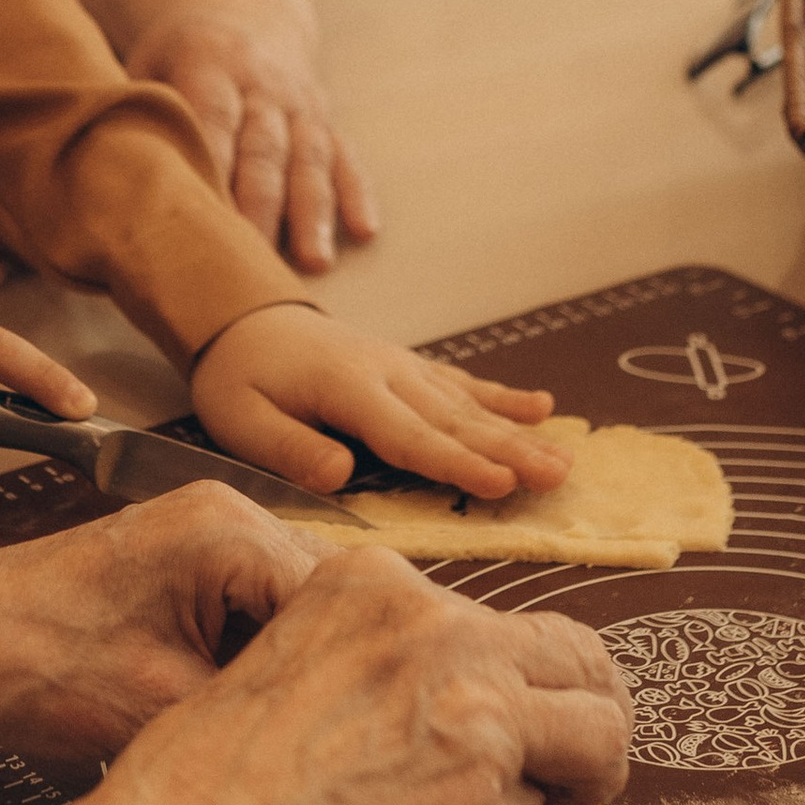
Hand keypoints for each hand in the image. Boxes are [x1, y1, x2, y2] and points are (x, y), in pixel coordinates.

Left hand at [0, 484, 325, 764]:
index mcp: (229, 530)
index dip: (350, 678)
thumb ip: (258, 711)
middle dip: (321, 671)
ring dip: (283, 669)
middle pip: (322, 601)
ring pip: (286, 612)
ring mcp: (202, 534)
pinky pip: (246, 612)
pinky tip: (234, 711)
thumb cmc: (23, 664)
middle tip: (323, 743)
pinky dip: (247, 661)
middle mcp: (225, 514)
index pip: (346, 603)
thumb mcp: (163, 708)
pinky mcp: (181, 563)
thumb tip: (326, 742)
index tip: (355, 736)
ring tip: (275, 733)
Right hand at [28, 551, 631, 804]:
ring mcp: (469, 702)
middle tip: (571, 768)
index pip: (500, 618)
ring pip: (600, 733)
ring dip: (579, 784)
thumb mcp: (291, 660)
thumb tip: (471, 697)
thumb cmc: (213, 778)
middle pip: (580, 656)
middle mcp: (433, 624)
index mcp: (376, 583)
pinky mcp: (481, 785)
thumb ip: (383, 659)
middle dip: (587, 718)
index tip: (510, 719)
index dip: (521, 679)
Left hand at [127, 8, 378, 277]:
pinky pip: (346, 157)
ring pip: (309, 159)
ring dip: (313, 212)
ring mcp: (299, 104)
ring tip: (315, 261)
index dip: (212, 164)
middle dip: (261, 205)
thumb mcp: (146, 59)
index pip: (211, 119)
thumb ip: (132, 110)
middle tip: (256, 257)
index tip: (205, 215)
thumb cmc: (176, 55)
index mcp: (208, 63)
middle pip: (263, 150)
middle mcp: (262, 84)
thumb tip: (97, 174)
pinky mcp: (325, 120)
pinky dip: (356, 194)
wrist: (242, 7)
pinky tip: (365, 231)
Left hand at [189, 303, 569, 503]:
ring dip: (519, 432)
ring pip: (468, 404)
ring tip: (563, 458)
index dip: (457, 463)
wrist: (246, 320)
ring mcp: (404, 367)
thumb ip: (291, 448)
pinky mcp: (410, 368)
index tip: (502, 484)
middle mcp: (388, 373)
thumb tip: (339, 476)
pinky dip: (503, 397)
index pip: (409, 435)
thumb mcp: (243, 420)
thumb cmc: (241, 379)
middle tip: (557, 476)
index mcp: (348, 389)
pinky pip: (462, 384)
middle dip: (510, 450)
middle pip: (454, 419)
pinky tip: (542, 407)